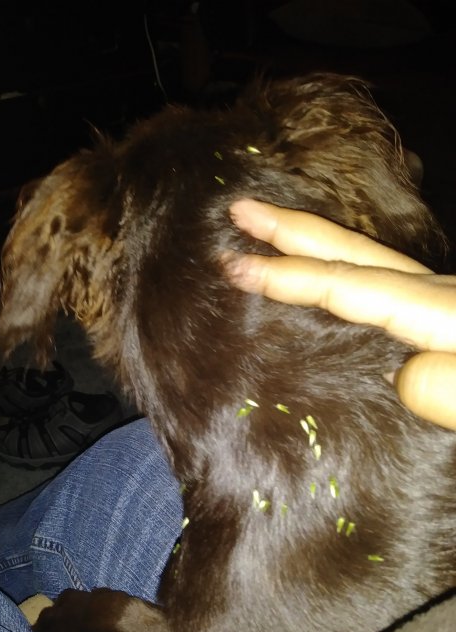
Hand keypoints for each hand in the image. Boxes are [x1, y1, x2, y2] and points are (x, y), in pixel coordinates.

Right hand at [227, 199, 455, 430]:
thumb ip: (436, 386)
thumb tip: (393, 371)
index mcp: (438, 312)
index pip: (345, 286)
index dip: (285, 276)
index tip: (231, 266)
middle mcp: (434, 294)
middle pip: (350, 252)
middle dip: (290, 229)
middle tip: (238, 209)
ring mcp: (442, 301)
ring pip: (367, 260)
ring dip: (315, 243)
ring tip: (271, 230)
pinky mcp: (446, 316)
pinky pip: (383, 281)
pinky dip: (344, 267)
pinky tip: (333, 276)